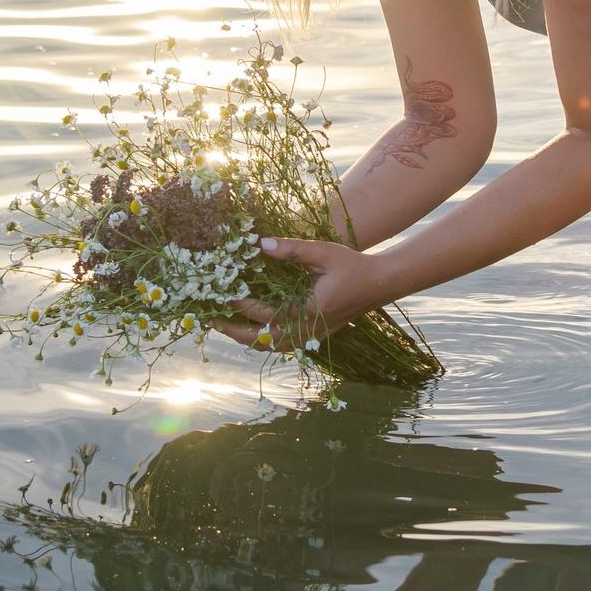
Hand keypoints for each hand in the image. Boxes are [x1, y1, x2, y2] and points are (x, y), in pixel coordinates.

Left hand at [216, 237, 392, 352]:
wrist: (380, 284)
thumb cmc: (353, 265)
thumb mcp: (323, 252)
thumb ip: (291, 249)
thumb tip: (259, 243)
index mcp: (311, 310)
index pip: (268, 314)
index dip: (243, 305)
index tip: (222, 293)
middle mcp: (310, 329)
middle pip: (264, 340)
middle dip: (234, 331)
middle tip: (210, 319)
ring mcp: (313, 337)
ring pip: (272, 347)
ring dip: (247, 338)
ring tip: (224, 326)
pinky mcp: (315, 337)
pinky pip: (284, 345)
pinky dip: (264, 340)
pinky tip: (250, 329)